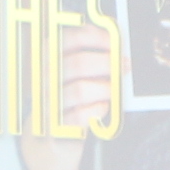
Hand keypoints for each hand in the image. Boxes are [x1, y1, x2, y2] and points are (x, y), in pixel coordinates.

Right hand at [19, 22, 119, 169]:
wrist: (54, 133)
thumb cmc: (71, 95)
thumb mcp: (77, 71)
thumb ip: (92, 53)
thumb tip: (116, 41)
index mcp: (48, 56)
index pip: (68, 38)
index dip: (95, 36)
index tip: (115, 42)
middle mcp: (45, 77)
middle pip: (77, 63)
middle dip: (107, 63)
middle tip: (124, 65)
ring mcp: (49, 102)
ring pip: (81, 89)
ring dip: (106, 88)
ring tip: (114, 89)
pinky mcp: (57, 125)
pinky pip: (81, 115)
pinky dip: (98, 109)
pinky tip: (104, 106)